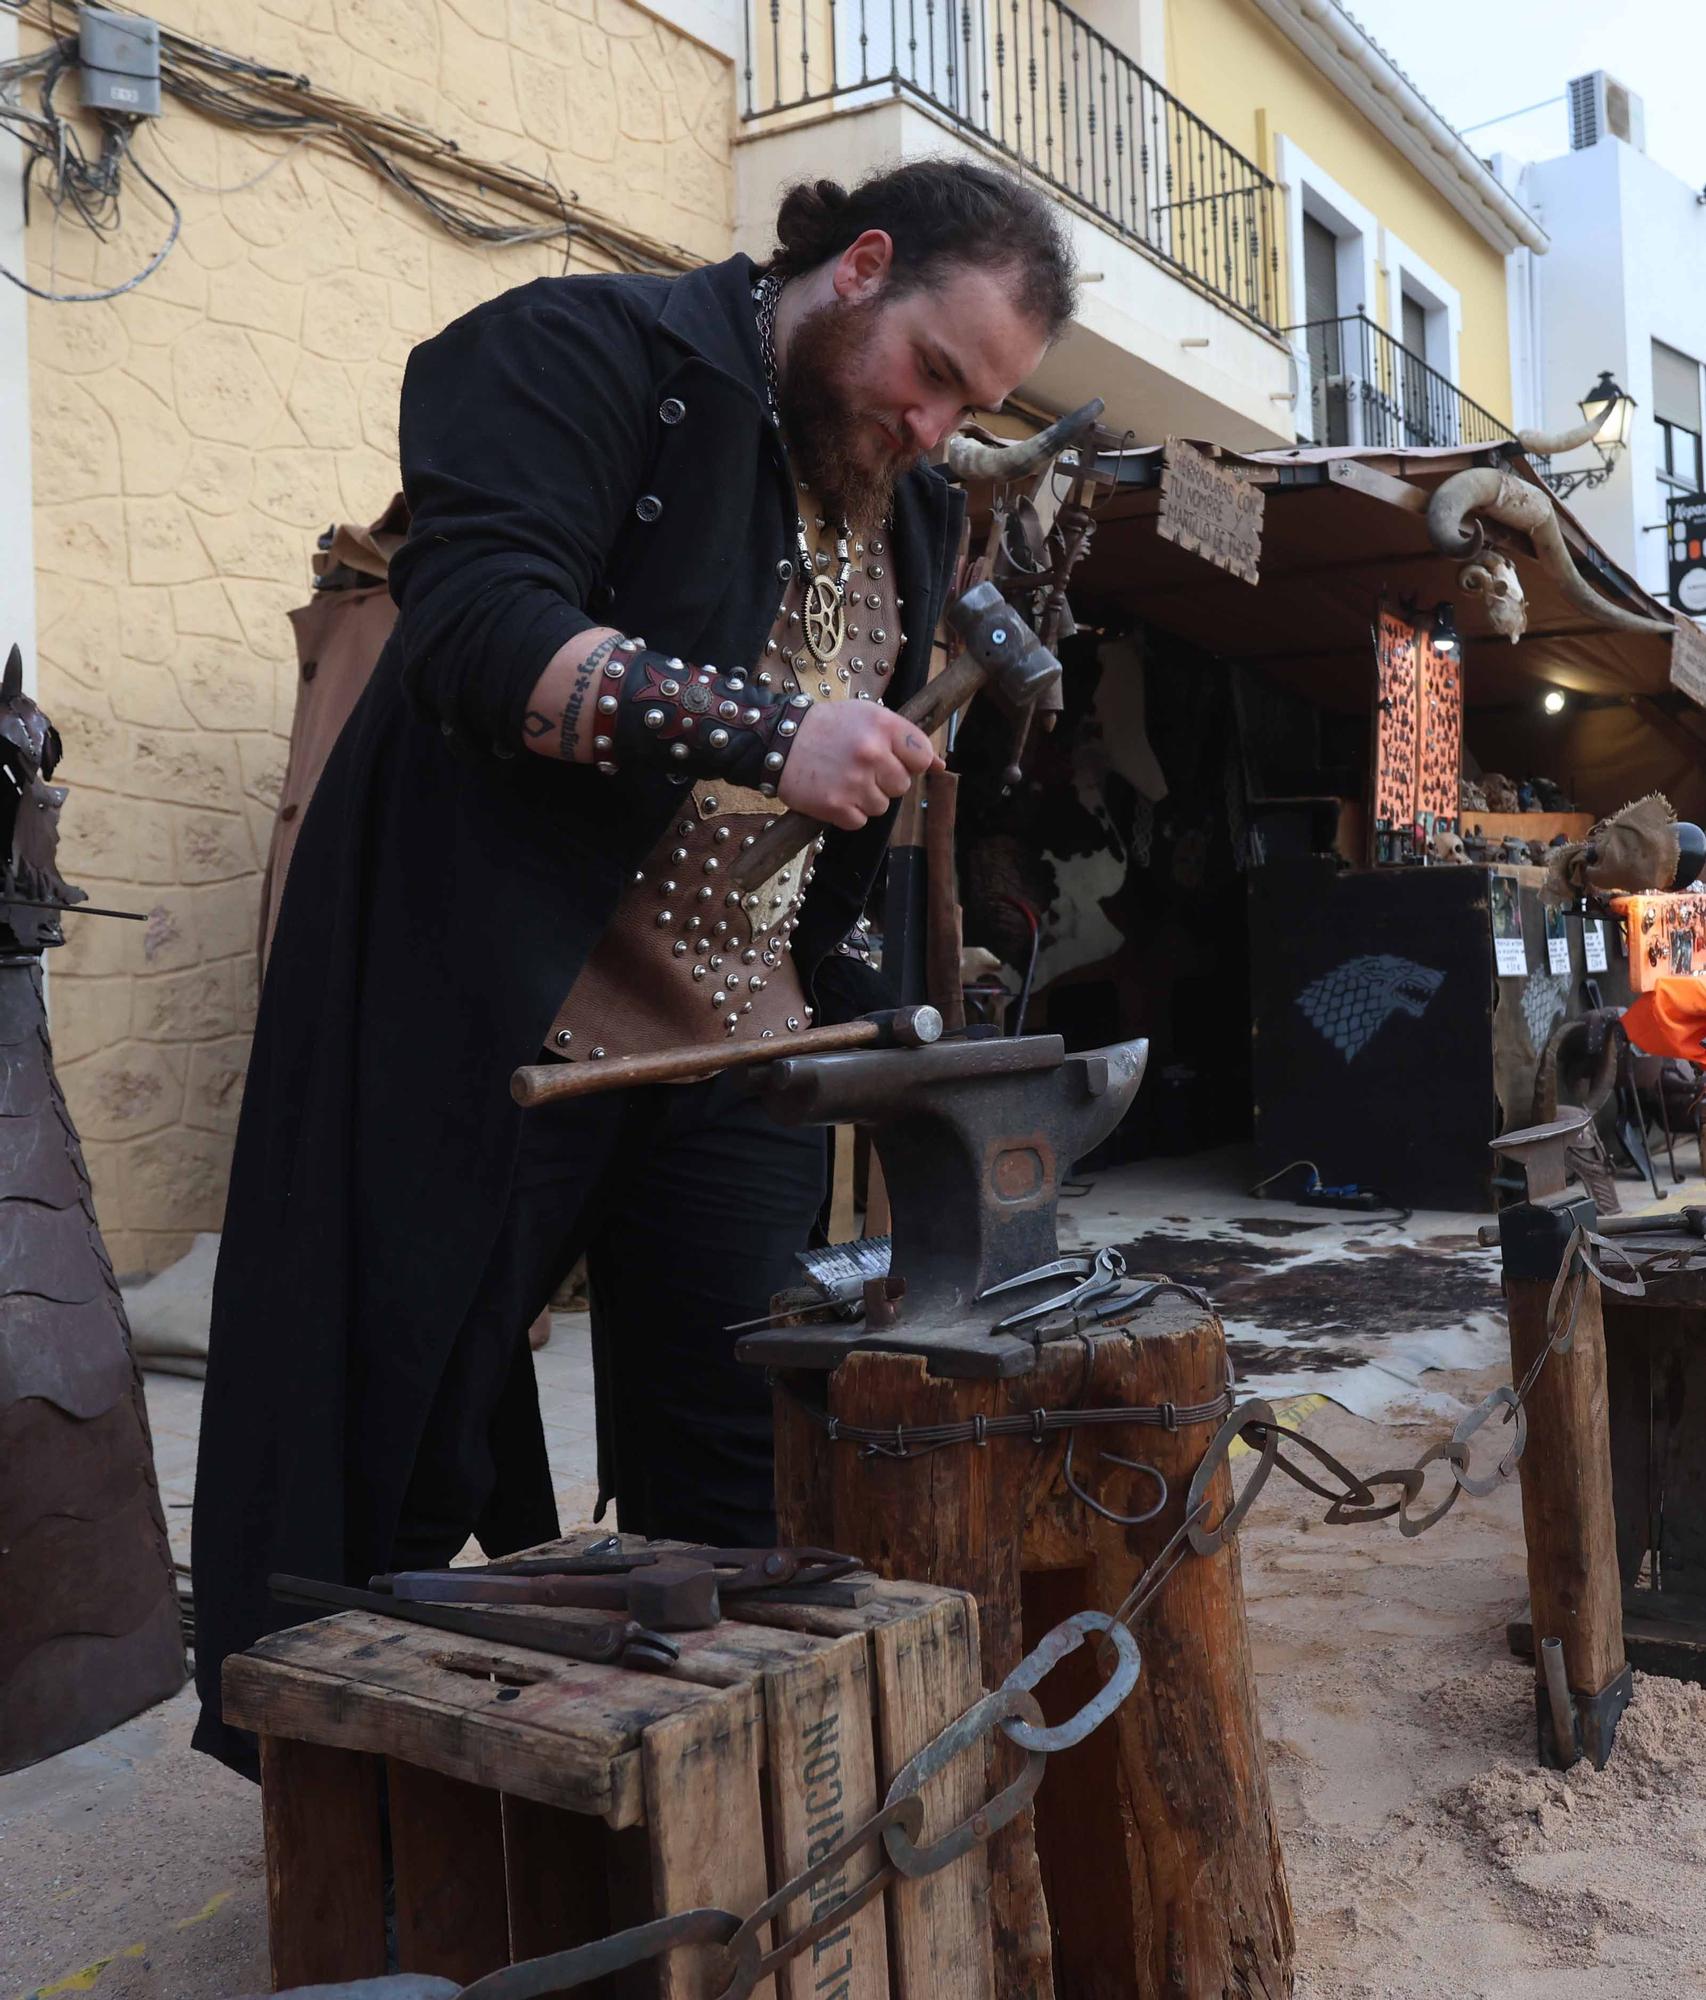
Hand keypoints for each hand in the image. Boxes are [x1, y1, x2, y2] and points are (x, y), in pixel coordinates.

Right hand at [777, 701, 941, 829]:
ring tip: (844, 779)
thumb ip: (905, 737)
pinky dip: (848, 813)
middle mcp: (871, 753)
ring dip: (866, 798)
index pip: (922, 756)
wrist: (779, 740)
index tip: (895, 760)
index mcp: (882, 726)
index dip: (910, 762)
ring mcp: (854, 782)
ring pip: (882, 807)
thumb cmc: (828, 727)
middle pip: (902, 786)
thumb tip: (940, 765)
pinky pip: (859, 821)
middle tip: (861, 769)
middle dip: (885, 781)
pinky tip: (834, 793)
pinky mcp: (836, 806)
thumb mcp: (868, 716)